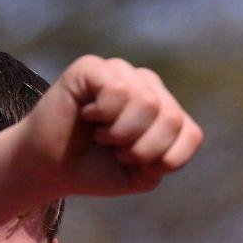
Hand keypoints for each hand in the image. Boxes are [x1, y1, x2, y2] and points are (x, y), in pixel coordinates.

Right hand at [17, 55, 203, 197]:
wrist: (52, 168)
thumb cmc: (97, 168)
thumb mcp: (142, 175)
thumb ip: (168, 157)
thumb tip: (167, 120)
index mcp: (166, 109)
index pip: (191, 134)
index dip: (163, 160)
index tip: (134, 162)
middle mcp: (147, 85)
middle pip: (171, 118)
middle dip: (141, 148)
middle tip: (114, 148)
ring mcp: (120, 71)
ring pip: (148, 102)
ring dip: (120, 132)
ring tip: (101, 132)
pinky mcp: (92, 67)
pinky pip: (117, 89)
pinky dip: (103, 113)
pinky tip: (87, 114)